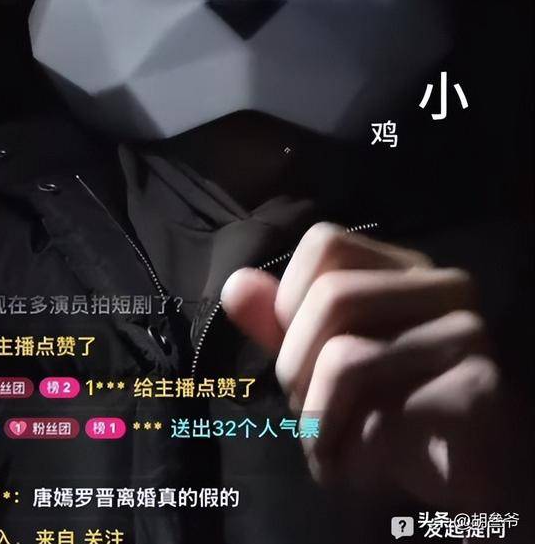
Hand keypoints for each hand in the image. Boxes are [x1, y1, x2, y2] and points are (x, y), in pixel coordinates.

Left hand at [221, 223, 511, 506]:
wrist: (467, 473)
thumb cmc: (390, 407)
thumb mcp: (322, 358)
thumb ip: (281, 322)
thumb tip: (235, 285)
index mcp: (402, 268)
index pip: (325, 242)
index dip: (288, 298)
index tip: (295, 350)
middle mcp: (442, 286)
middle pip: (330, 297)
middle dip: (294, 368)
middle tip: (308, 411)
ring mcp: (466, 334)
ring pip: (345, 357)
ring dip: (316, 418)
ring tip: (328, 443)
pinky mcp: (478, 390)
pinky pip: (379, 416)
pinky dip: (348, 455)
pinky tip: (359, 467)